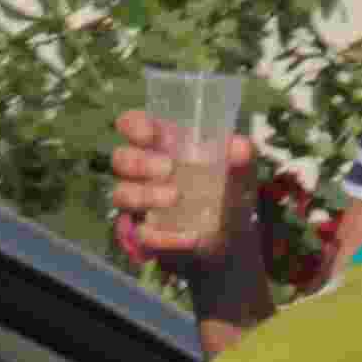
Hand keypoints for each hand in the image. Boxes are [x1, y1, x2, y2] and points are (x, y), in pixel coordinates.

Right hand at [104, 108, 261, 270]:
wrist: (230, 235)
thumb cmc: (225, 189)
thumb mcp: (239, 170)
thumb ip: (240, 156)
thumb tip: (240, 148)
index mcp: (160, 144)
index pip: (131, 125)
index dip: (133, 125)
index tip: (149, 135)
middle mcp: (142, 170)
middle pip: (121, 159)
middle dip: (140, 162)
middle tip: (168, 168)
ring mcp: (139, 202)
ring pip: (122, 194)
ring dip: (146, 195)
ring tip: (175, 197)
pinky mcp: (144, 233)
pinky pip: (140, 235)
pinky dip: (163, 236)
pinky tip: (189, 236)